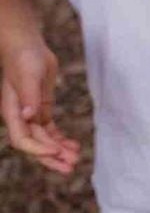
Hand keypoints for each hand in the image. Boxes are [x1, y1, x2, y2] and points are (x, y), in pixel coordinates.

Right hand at [2, 41, 79, 175]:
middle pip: (35, 144)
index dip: (38, 148)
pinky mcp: (41, 109)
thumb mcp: (28, 76)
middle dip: (51, 157)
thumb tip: (27, 116)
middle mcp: (20, 117)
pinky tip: (73, 146)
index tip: (56, 150)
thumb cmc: (23, 58)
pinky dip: (61, 139)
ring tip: (75, 158)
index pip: (22, 139)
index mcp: (12, 112)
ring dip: (59, 150)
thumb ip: (29, 96)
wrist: (26, 45)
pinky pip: (50, 130)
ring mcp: (30, 114)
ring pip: (44, 139)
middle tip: (70, 167)